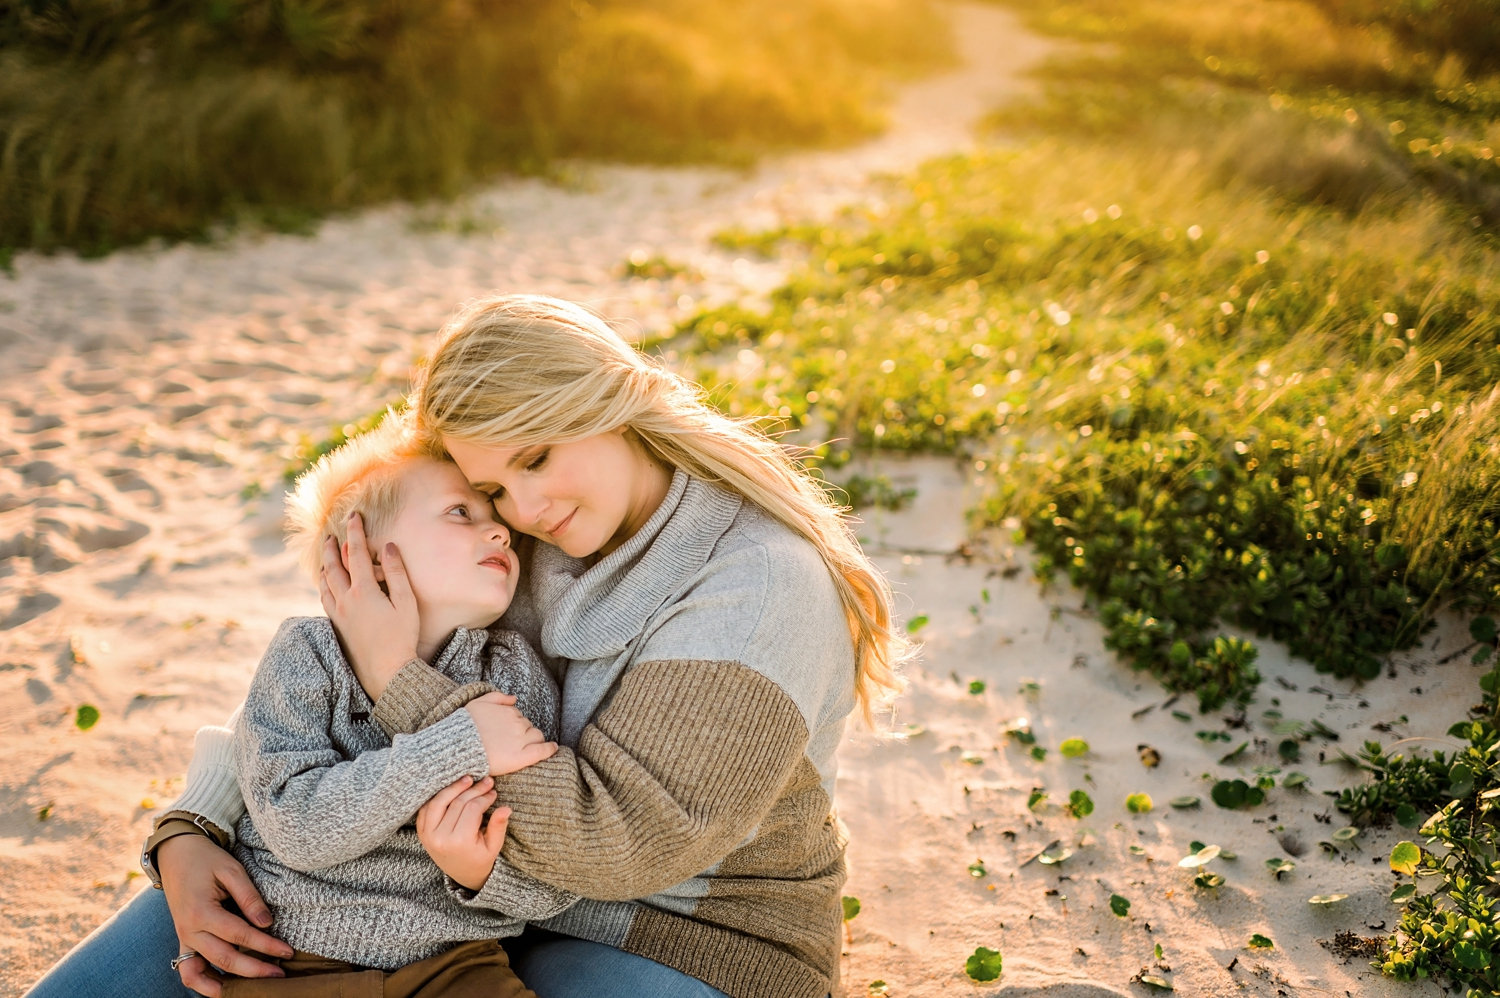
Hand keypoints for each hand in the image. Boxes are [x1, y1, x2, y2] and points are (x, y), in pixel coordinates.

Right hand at [157, 833, 293, 996]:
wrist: (176, 853)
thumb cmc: (207, 860)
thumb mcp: (232, 870)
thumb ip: (249, 897)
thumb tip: (266, 923)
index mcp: (201, 912)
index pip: (240, 935)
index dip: (266, 945)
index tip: (288, 951)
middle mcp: (189, 930)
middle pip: (224, 958)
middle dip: (254, 970)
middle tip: (280, 975)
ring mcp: (183, 938)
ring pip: (203, 971)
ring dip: (227, 984)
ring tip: (253, 988)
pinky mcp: (183, 941)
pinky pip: (187, 970)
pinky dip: (202, 983)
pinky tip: (223, 989)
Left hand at [319, 512, 417, 700]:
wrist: (386, 671)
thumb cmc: (402, 637)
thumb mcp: (406, 602)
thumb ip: (396, 572)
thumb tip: (387, 547)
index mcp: (363, 591)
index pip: (355, 553)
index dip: (354, 533)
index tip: (354, 516)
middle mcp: (345, 600)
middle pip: (332, 566)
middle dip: (331, 547)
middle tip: (330, 533)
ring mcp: (338, 614)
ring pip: (325, 582)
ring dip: (325, 565)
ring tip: (325, 556)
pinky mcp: (337, 626)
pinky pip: (324, 598)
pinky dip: (324, 584)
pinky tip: (326, 584)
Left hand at [417, 775, 510, 890]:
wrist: (462, 874)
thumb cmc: (481, 858)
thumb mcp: (494, 846)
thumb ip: (499, 827)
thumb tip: (506, 808)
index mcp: (459, 842)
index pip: (472, 809)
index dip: (484, 797)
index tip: (493, 791)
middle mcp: (440, 838)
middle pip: (456, 803)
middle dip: (473, 789)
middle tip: (486, 781)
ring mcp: (428, 835)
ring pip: (438, 802)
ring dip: (453, 788)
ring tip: (467, 779)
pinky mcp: (421, 833)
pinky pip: (426, 809)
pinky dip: (437, 797)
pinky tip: (451, 789)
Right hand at [465, 691, 557, 774]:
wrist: (457, 747)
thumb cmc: (465, 727)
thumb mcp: (478, 703)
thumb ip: (498, 697)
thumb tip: (514, 698)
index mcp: (509, 712)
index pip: (521, 717)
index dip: (517, 725)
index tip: (513, 731)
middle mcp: (517, 724)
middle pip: (529, 727)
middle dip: (523, 733)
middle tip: (509, 742)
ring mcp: (520, 740)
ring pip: (536, 737)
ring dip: (531, 740)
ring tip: (517, 748)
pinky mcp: (520, 757)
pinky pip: (541, 751)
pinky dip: (549, 749)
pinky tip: (553, 748)